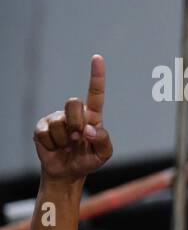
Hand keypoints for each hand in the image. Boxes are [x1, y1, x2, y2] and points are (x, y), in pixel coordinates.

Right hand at [34, 55, 111, 179]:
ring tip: (67, 145)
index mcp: (92, 116)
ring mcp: (56, 118)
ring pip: (59, 122)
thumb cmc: (88, 159)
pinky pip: (46, 134)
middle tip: (77, 139)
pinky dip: (52, 145)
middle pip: (74, 103)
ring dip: (64, 139)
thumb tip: (89, 129)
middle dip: (76, 123)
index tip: (97, 58)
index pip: (96, 93)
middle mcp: (74, 113)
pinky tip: (55, 147)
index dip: (96, 76)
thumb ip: (103, 140)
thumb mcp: (103, 154)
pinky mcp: (41, 127)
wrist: (68, 171)